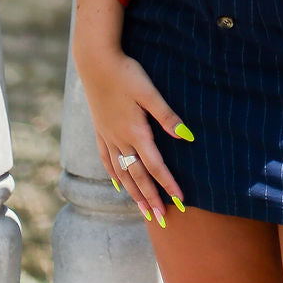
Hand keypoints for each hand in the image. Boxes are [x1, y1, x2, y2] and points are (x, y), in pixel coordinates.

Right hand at [77, 44, 190, 225]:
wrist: (95, 62)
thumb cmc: (126, 73)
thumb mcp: (149, 92)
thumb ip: (167, 116)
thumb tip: (187, 137)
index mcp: (136, 132)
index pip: (155, 166)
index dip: (168, 184)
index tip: (180, 201)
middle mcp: (121, 139)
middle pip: (138, 176)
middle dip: (151, 198)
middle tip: (161, 220)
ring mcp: (108, 136)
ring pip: (122, 172)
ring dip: (134, 193)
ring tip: (143, 211)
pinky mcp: (101, 130)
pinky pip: (107, 159)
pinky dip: (114, 175)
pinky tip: (118, 185)